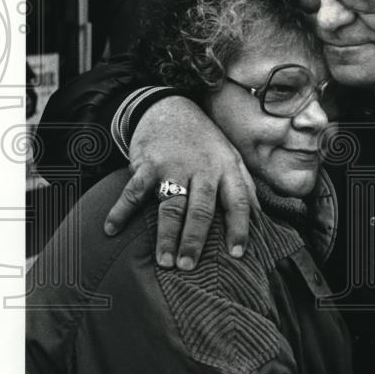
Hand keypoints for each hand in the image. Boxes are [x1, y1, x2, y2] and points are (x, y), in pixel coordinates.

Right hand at [103, 95, 258, 266]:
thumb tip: (262, 219)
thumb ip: (245, 186)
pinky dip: (121, 210)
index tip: (237, 254)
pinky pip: (134, 191)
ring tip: (164, 261)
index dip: (239, 228)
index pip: (238, 201)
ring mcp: (174, 166)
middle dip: (195, 240)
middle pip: (201, 209)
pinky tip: (112, 229)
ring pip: (171, 205)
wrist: (171, 107)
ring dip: (166, 235)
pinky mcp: (148, 163)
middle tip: (189, 266)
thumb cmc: (205, 142)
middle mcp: (202, 168)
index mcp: (226, 169)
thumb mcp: (231, 157)